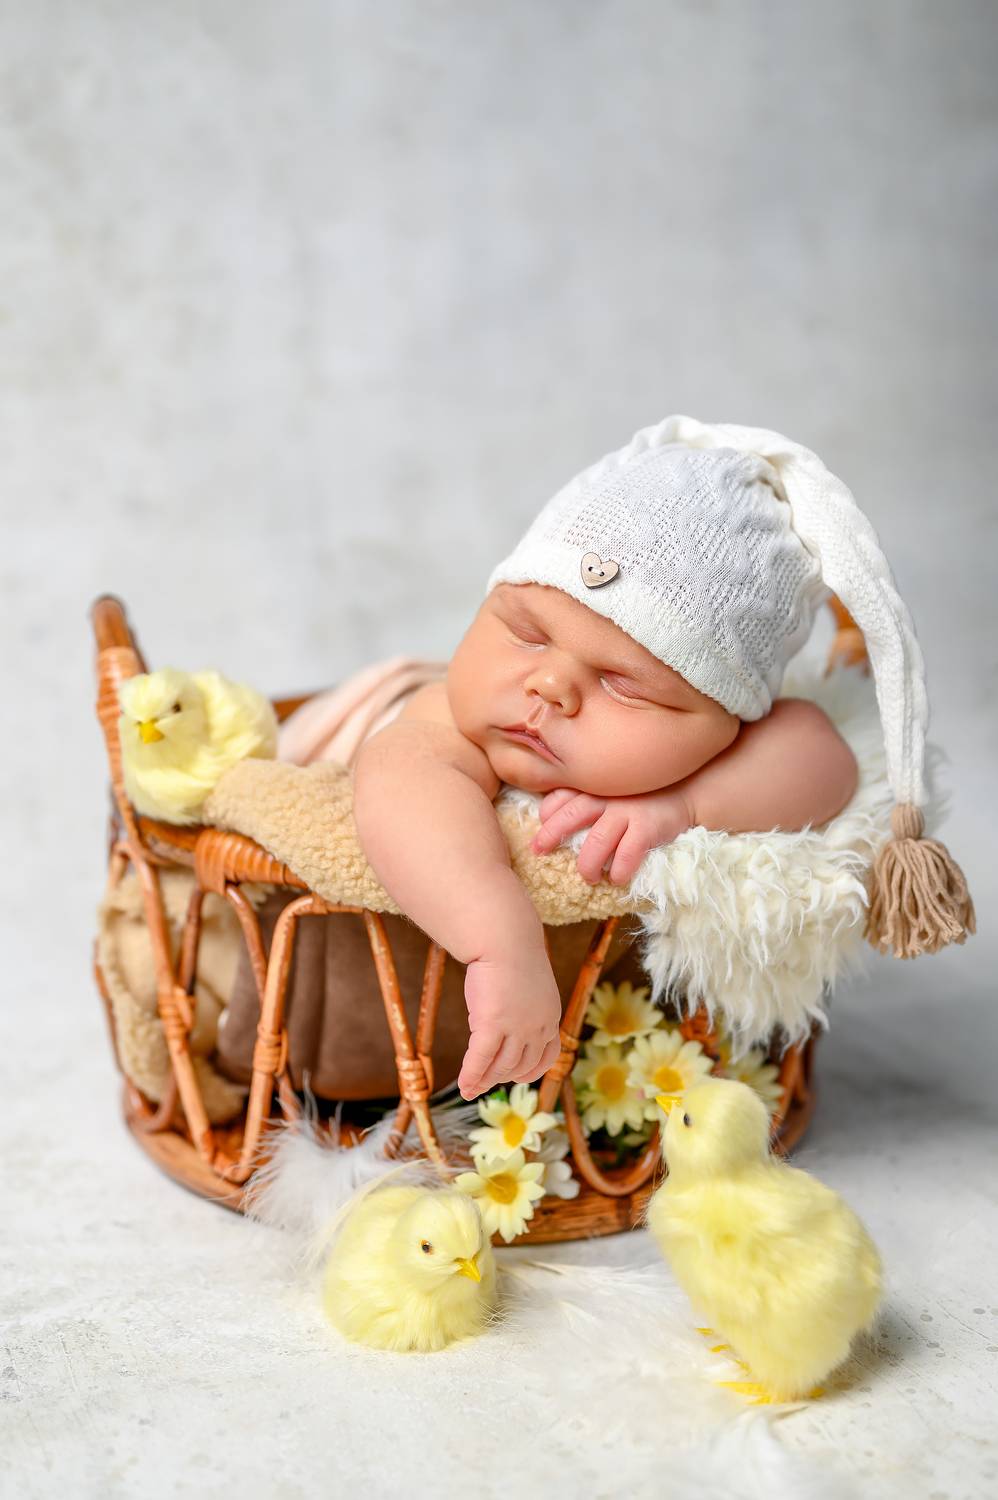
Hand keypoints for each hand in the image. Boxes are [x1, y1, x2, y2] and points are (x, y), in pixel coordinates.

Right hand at [458, 949, 562, 1099]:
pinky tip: (463, 1088)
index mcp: (550, 1017)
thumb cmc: (512, 952)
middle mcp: (538, 1027)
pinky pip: (480, 1060)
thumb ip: (522, 1006)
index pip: (547, 1057)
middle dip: (502, 1077)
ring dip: (485, 1080)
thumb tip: (506, 1019)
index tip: (515, 1077)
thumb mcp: (528, 985)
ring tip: (472, 1088)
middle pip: (521, 1065)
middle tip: (485, 1083)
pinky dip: (471, 1077)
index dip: (529, 1071)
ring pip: (501, 1066)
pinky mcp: (492, 1024)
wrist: (504, 936)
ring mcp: (516, 1028)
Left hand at [530, 786, 693, 885]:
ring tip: (589, 877)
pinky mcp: (647, 827)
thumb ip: (588, 798)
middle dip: (551, 834)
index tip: (542, 824)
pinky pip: (627, 854)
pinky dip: (618, 870)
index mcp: (596, 785)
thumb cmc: (642, 797)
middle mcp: (608, 796)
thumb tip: (553, 819)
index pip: (561, 795)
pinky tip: (617, 879)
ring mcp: (627, 811)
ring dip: (587, 864)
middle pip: (571, 815)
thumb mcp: (612, 790)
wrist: (686, 793)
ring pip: (596, 841)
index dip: (547, 811)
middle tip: (539, 851)